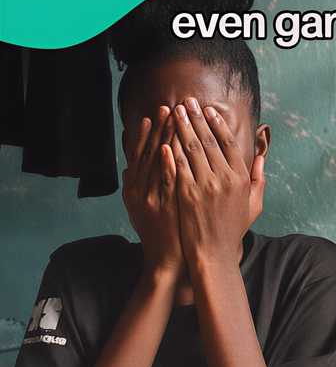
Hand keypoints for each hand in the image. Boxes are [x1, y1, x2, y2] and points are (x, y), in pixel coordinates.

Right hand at [122, 106, 180, 276]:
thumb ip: (137, 186)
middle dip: (159, 129)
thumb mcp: (140, 208)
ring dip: (164, 139)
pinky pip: (165, 184)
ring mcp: (151, 199)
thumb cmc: (157, 233)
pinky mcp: (163, 209)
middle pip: (149, 154)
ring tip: (172, 118)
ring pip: (156, 164)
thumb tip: (132, 166)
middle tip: (168, 107)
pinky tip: (167, 149)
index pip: (142, 155)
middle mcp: (139, 191)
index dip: (148, 134)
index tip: (156, 114)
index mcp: (134, 189)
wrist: (166, 260)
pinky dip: (164, 166)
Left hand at [169, 97, 264, 266]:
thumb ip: (259, 178)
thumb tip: (262, 156)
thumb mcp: (254, 204)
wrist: (213, 253)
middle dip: (196, 118)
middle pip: (208, 140)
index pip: (228, 143)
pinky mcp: (186, 193)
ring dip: (181, 126)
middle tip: (187, 101)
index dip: (217, 124)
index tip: (209, 110)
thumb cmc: (233, 229)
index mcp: (241, 178)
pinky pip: (177, 165)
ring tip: (174, 112)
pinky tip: (165, 135)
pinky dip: (171, 148)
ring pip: (191, 148)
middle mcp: (224, 178)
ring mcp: (205, 185)